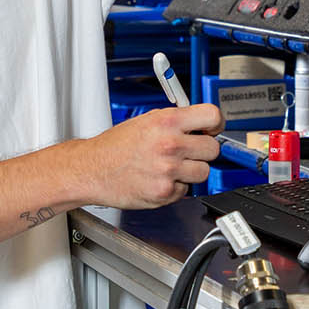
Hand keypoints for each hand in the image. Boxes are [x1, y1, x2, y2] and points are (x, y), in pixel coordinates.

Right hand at [76, 104, 224, 210]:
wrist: (92, 169)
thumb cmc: (116, 146)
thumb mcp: (146, 121)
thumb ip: (176, 121)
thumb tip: (200, 124)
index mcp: (167, 122)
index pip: (212, 116)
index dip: (216, 124)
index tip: (212, 129)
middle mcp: (170, 144)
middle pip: (213, 149)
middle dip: (203, 151)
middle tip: (188, 151)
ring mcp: (169, 170)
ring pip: (203, 172)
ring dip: (191, 171)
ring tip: (170, 167)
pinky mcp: (165, 193)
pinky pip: (186, 190)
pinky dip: (175, 187)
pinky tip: (158, 179)